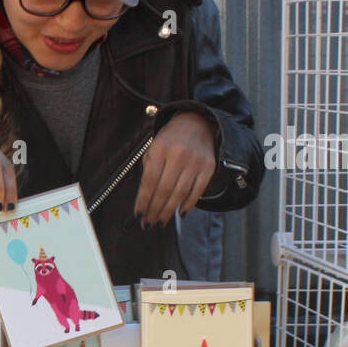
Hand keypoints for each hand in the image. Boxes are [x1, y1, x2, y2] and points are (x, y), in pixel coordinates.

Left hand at [134, 112, 216, 226]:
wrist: (198, 123)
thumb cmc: (170, 140)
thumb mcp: (154, 148)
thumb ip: (149, 171)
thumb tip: (144, 201)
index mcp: (160, 148)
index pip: (150, 181)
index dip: (143, 200)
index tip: (138, 214)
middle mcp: (179, 154)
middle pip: (164, 190)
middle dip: (154, 210)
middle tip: (148, 224)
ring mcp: (195, 161)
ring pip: (180, 193)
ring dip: (168, 211)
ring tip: (160, 222)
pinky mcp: (208, 167)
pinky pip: (197, 190)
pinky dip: (188, 204)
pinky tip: (179, 213)